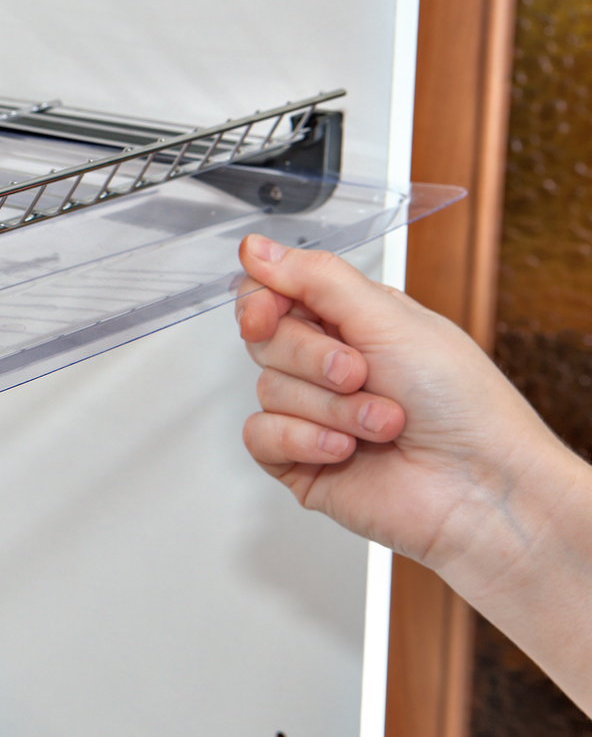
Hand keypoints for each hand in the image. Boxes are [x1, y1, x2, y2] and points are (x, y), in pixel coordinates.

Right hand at [236, 234, 591, 710]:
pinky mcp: (299, 460)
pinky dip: (303, 439)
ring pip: (267, 390)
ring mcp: (312, 414)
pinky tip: (345, 449)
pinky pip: (260, 436)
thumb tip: (256, 249)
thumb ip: (316, 278)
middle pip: (266, 341)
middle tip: (360, 373)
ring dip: (330, 408)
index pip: (273, 295)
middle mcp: (328, 365)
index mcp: (351, 321)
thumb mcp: (390, 318)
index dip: (261, 302)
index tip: (268, 313)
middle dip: (313, 358)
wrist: (480, 487)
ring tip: (382, 422)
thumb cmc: (463, 404)